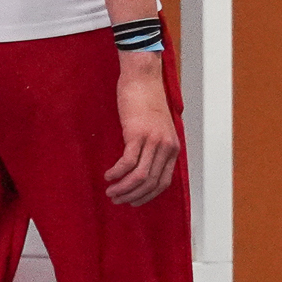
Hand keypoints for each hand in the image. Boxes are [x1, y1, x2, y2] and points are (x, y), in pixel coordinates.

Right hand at [103, 52, 182, 205]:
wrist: (143, 79)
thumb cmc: (148, 102)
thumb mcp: (158, 128)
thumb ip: (155, 147)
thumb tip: (144, 167)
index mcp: (173, 148)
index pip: (163, 183)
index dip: (147, 196)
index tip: (133, 201)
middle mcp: (166, 147)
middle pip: (150, 183)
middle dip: (132, 196)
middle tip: (117, 200)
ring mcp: (153, 141)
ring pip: (139, 176)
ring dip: (123, 188)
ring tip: (110, 192)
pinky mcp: (137, 134)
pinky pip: (127, 162)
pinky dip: (117, 173)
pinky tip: (108, 175)